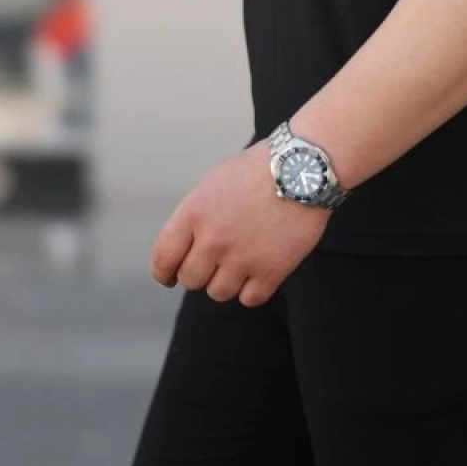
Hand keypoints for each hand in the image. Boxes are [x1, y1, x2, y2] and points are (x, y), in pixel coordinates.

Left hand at [150, 144, 329, 306]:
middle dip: (201, 273)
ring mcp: (242, 257)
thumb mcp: (215, 182)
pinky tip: (261, 270)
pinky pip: (250, 299)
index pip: (163, 259)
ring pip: (218, 293)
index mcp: (194, 213)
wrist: (303, 166)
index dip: (164, 272)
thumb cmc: (260, 168)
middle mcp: (213, 239)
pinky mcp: (271, 270)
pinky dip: (253, 289)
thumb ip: (197, 215)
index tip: (170, 277)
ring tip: (243, 260)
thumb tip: (187, 245)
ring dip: (227, 281)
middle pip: (191, 280)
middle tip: (217, 261)